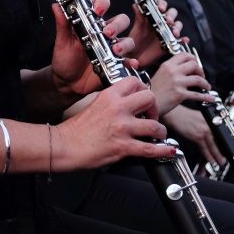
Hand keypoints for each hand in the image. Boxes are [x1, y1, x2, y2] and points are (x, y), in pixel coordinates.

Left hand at [50, 0, 135, 96]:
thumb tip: (56, 6)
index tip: (97, 10)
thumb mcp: (62, 41)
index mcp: (91, 24)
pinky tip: (131, 63)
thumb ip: (62, 24)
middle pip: (121, 20)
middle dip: (117, 24)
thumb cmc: (65, 59)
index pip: (102, 6)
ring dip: (124, 43)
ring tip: (115, 50)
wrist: (67, 83)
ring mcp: (112, 49)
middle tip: (107, 32)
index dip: (103, 3)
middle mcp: (104, 34)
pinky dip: (132, 62)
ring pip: (127, 40)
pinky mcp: (116, 64)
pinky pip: (128, 61)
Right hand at [56, 77, 173, 168]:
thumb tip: (130, 105)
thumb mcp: (95, 105)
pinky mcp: (123, 147)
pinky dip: (163, 150)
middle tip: (151, 116)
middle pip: (150, 98)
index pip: (135, 82)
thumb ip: (113, 103)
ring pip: (154, 125)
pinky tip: (168, 150)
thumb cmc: (76, 129)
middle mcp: (118, 109)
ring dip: (160, 131)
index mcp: (109, 96)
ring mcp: (122, 128)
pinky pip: (150, 148)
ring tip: (159, 134)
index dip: (144, 90)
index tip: (144, 100)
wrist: (64, 145)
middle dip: (155, 108)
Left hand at [128, 0, 181, 67]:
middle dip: (171, 15)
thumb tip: (136, 5)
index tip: (160, 9)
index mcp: (154, 16)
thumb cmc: (136, 40)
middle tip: (168, 21)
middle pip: (172, 13)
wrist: (136, 56)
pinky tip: (184, 40)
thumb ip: (138, 17)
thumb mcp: (136, 29)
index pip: (161, 5)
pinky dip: (184, 39)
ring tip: (174, 32)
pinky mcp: (171, 43)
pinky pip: (181, 40)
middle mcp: (162, 22)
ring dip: (177, 27)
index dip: (162, 5)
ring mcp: (168, 32)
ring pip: (177, 25)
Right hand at [151, 52, 212, 115]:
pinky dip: (206, 97)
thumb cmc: (152, 92)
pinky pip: (198, 95)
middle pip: (194, 65)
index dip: (193, 58)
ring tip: (206, 87)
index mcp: (167, 65)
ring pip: (198, 79)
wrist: (147, 105)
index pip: (184, 55)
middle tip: (201, 76)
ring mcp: (177, 82)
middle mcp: (173, 72)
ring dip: (205, 83)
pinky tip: (210, 98)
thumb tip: (186, 70)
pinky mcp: (180, 94)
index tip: (196, 64)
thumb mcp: (159, 74)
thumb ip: (171, 70)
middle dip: (201, 71)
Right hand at [162, 104, 224, 166]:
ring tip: (221, 163)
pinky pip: (205, 149)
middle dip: (223, 151)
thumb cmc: (183, 115)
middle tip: (226, 159)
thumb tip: (210, 133)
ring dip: (218, 156)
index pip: (222, 133)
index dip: (226, 143)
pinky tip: (211, 161)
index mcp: (211, 119)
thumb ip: (206, 124)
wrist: (173, 114)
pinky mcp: (197, 136)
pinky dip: (209, 157)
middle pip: (220, 140)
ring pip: (214, 146)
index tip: (228, 150)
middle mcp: (210, 124)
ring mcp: (204, 130)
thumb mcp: (199, 117)